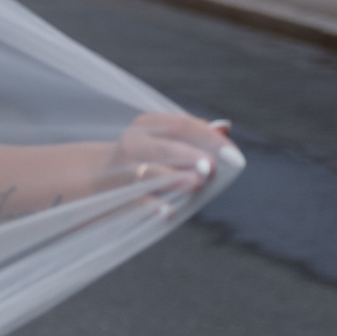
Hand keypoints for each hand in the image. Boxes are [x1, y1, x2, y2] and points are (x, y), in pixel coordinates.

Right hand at [109, 112, 235, 203]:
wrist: (104, 178)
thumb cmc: (148, 157)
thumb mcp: (166, 138)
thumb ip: (196, 134)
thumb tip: (225, 128)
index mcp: (147, 123)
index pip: (182, 125)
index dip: (209, 138)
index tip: (233, 154)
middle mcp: (134, 142)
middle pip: (166, 147)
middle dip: (190, 157)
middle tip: (210, 168)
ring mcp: (125, 169)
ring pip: (151, 172)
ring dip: (174, 178)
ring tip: (195, 184)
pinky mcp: (122, 194)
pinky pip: (139, 200)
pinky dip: (154, 206)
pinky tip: (169, 212)